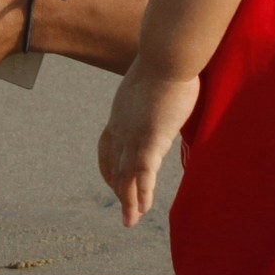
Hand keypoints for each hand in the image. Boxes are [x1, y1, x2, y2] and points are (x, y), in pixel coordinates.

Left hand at [99, 65, 198, 224]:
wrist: (167, 54)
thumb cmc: (167, 60)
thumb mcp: (153, 81)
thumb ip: (156, 94)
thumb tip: (166, 91)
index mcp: (120, 113)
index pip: (107, 146)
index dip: (108, 166)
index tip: (112, 180)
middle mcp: (121, 127)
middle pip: (114, 166)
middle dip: (119, 190)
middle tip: (123, 211)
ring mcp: (134, 135)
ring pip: (127, 176)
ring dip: (129, 201)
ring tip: (131, 220)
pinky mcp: (150, 139)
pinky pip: (143, 175)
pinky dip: (142, 194)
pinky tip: (144, 210)